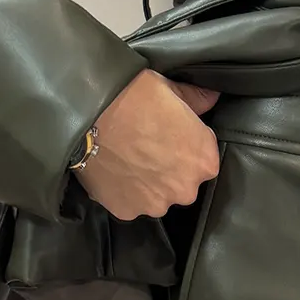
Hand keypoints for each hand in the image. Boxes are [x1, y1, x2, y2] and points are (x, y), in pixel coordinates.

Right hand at [75, 71, 220, 220]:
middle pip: (181, 183)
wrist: (88, 111)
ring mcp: (156, 204)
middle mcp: (185, 189)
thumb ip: (195, 100)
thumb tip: (210, 98)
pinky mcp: (128, 211)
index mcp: (204, 161)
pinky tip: (114, 169)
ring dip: (146, 182)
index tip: (170, 135)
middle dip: (168, 169)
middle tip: (146, 145)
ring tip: (127, 157)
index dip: (186, 146)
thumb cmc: (132, 96)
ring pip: (156, 196)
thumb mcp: (170, 89)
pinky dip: (123, 190)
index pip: (204, 160)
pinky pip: (129, 203)